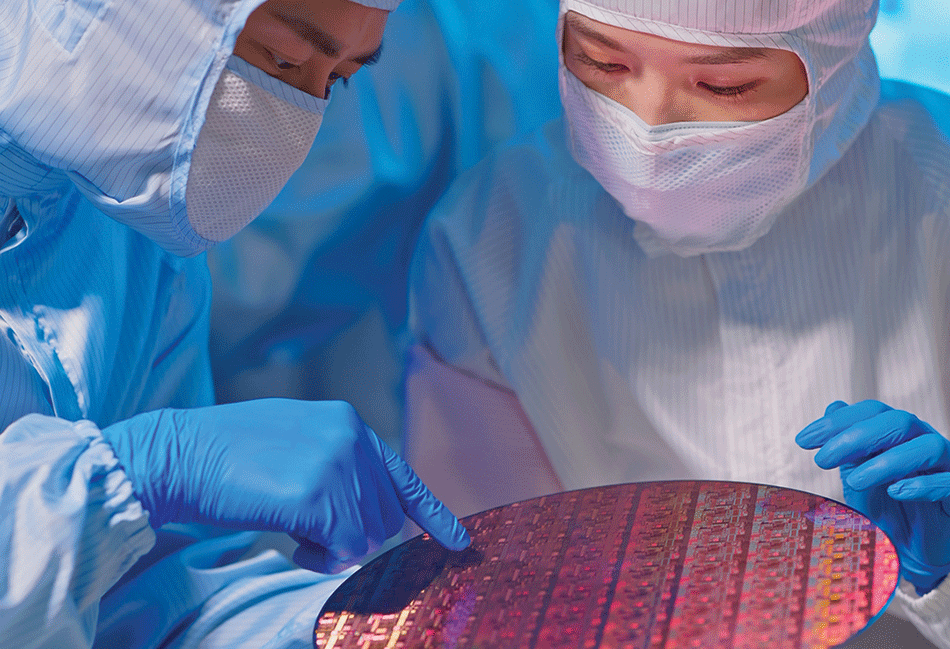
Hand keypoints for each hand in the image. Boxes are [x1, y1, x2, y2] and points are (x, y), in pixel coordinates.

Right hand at [102, 399, 469, 572]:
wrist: (178, 454)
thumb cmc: (226, 457)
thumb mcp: (295, 444)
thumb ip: (336, 467)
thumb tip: (365, 512)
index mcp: (347, 422)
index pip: (402, 474)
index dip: (432, 513)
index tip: (458, 542)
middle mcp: (352, 437)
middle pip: (386, 517)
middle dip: (355, 537)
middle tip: (308, 533)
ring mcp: (338, 463)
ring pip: (370, 536)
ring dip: (335, 548)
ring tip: (294, 530)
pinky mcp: (319, 494)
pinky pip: (345, 549)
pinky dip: (321, 558)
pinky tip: (291, 541)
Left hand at [796, 400, 949, 593]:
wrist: (909, 550)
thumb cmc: (887, 508)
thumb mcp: (858, 473)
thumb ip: (847, 443)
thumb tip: (833, 406)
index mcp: (899, 434)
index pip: (872, 412)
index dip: (838, 422)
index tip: (804, 440)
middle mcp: (923, 443)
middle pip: (898, 422)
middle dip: (855, 437)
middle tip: (822, 459)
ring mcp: (946, 467)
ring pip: (927, 447)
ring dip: (886, 461)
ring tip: (854, 481)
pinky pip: (949, 482)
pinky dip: (923, 484)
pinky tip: (895, 492)